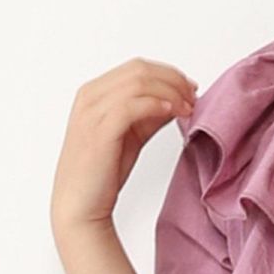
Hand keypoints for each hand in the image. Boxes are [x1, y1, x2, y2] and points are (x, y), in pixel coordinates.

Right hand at [50, 57, 198, 233]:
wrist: (80, 205)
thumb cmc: (102, 173)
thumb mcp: (132, 135)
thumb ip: (151, 114)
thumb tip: (176, 99)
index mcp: (94, 93)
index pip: (137, 67)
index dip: (169, 74)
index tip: (190, 88)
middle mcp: (90, 97)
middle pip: (139, 70)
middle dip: (173, 80)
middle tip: (193, 96)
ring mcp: (92, 112)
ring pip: (138, 83)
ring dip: (170, 92)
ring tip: (188, 107)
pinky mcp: (99, 130)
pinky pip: (132, 105)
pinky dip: (157, 104)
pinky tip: (172, 112)